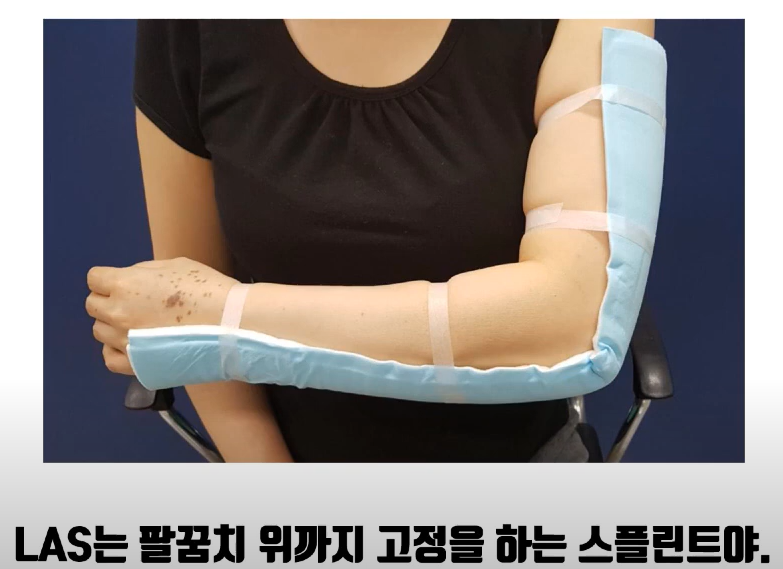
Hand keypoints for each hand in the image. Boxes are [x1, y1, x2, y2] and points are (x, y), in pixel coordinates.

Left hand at [85, 257, 237, 374]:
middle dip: (109, 301)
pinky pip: (109, 358)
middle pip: (93, 305)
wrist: (230, 323)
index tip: (125, 284)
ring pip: (99, 331)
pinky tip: (135, 345)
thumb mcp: (174, 265)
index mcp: (125, 284)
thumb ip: (143, 272)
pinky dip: (117, 351)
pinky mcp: (136, 365)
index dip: (109, 279)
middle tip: (136, 304)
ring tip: (140, 326)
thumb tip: (130, 281)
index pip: (94, 278)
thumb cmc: (208, 288)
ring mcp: (125, 341)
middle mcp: (118, 312)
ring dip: (113, 326)